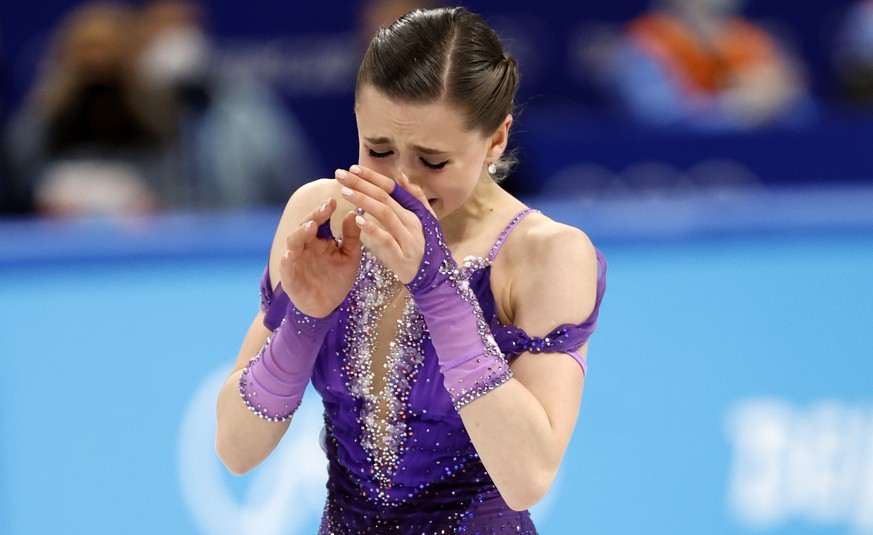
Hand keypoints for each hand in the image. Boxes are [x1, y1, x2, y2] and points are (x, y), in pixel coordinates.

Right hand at [279, 197, 361, 316]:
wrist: (329, 305)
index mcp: (317, 240)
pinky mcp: (291, 280)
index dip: (323, 211)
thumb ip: (351, 236)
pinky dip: (287, 263)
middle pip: (304, 228)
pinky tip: (290, 256)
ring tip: (310, 227)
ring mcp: (295, 263)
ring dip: (300, 234)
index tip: (333, 202)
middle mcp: (304, 248)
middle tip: (324, 210)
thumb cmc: (338, 277)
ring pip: (293, 244)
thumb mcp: (350, 256)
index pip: (318, 220)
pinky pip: (286, 270)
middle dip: (313, 218)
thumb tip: (354, 213)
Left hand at [335, 165, 436, 283]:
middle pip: (384, 197)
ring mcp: (407, 237)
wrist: (433, 276)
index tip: (353, 168)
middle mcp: (411, 220)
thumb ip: (415, 196)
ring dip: (364, 200)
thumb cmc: (425, 246)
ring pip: (385, 213)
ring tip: (345, 192)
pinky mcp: (401, 254)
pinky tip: (358, 220)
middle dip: (361, 184)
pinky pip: (386, 239)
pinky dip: (372, 229)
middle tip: (340, 175)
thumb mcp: (425, 219)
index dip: (372, 177)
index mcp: (414, 211)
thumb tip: (401, 175)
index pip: (391, 188)